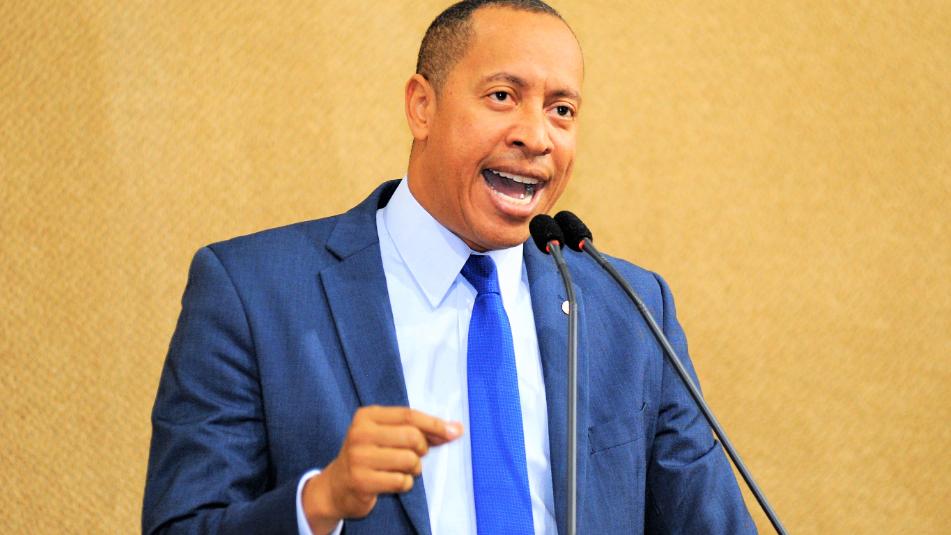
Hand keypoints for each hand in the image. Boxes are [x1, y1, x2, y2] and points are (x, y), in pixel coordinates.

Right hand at [302, 406, 462, 533]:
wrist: (337, 486)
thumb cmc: (370, 456)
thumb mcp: (386, 435)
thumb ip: (418, 429)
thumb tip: (456, 429)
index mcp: (367, 416)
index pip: (409, 415)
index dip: (435, 424)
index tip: (455, 432)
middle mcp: (360, 433)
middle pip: (412, 437)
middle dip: (422, 449)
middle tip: (415, 456)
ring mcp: (359, 457)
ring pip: (409, 460)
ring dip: (414, 469)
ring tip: (402, 470)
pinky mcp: (361, 481)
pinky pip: (401, 481)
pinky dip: (404, 484)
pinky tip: (392, 482)